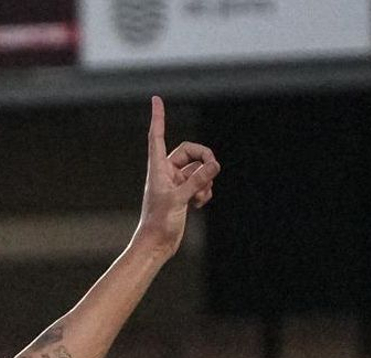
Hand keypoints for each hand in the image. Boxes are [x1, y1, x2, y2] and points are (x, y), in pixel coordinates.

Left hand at [135, 95, 219, 258]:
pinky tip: (201, 202)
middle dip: (204, 159)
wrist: (156, 246)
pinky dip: (204, 189)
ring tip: (202, 195)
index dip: (158, 118)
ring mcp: (174, 184)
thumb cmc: (159, 224)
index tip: (156, 99)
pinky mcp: (182, 195)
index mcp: (158, 170)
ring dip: (205, 179)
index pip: (157, 137)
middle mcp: (165, 174)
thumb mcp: (180, 199)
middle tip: (213, 170)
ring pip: (198, 169)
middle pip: (190, 152)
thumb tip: (214, 165)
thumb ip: (198, 181)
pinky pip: (199, 183)